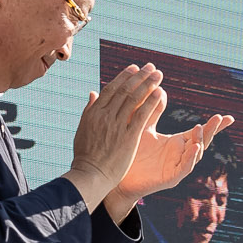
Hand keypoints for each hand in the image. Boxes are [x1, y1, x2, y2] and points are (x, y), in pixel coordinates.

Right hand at [66, 65, 166, 211]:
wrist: (90, 175)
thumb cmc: (85, 156)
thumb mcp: (82, 129)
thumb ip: (89, 110)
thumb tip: (93, 92)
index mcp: (94, 112)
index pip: (111, 89)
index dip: (124, 76)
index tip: (135, 68)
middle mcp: (105, 115)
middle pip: (125, 90)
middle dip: (140, 76)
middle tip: (151, 67)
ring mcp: (116, 125)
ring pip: (134, 99)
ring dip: (148, 84)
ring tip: (158, 75)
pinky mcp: (128, 137)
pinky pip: (141, 115)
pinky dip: (151, 102)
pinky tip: (160, 93)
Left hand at [105, 112, 232, 221]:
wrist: (118, 176)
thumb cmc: (132, 153)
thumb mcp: (144, 128)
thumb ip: (152, 111)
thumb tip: (161, 89)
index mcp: (177, 143)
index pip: (199, 132)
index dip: (213, 125)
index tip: (227, 117)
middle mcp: (180, 155)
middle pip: (202, 141)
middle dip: (212, 130)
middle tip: (220, 118)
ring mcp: (176, 167)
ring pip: (195, 155)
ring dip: (200, 142)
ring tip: (201, 128)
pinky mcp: (170, 178)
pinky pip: (184, 168)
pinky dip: (190, 158)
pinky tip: (194, 147)